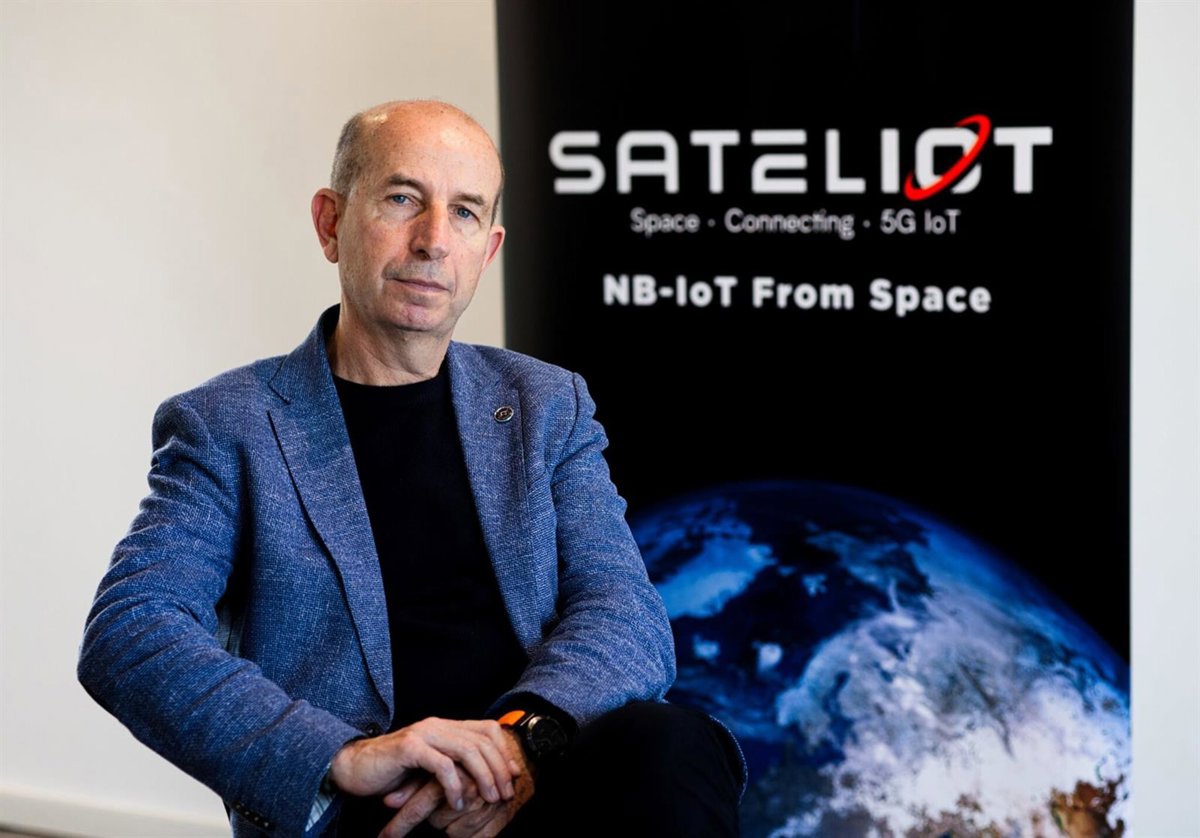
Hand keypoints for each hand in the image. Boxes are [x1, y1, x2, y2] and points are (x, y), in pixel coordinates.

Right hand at [329, 717, 520, 812]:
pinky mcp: (409, 747)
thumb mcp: (431, 768)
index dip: (504, 751)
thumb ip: (458, 767)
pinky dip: (454, 786)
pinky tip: (457, 803)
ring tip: (487, 799)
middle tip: (504, 793)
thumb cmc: (393, 772)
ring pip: (467, 750)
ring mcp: (423, 734)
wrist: (354, 768)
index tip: (513, 775)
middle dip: (498, 769)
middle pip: (482, 741)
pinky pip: (442, 765)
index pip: (487, 730)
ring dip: (483, 777)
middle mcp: (437, 725)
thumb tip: (494, 779)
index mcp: (445, 726)